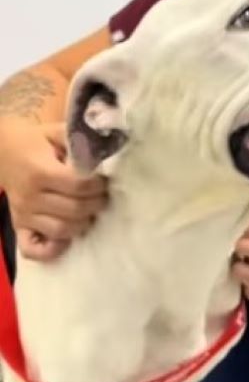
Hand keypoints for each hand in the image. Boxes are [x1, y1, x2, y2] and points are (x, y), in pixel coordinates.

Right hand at [0, 121, 107, 260]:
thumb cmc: (35, 141)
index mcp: (40, 171)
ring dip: (82, 224)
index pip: (79, 186)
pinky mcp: (18, 225)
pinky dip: (52, 249)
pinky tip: (66, 238)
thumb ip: (80, 141)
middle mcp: (30, 196)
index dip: (98, 186)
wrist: (2, 150)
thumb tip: (106, 152)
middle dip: (96, 204)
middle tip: (103, 197)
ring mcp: (23, 214)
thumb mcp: (56, 132)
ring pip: (61, 230)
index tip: (105, 181)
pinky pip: (32, 249)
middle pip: (74, 210)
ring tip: (90, 212)